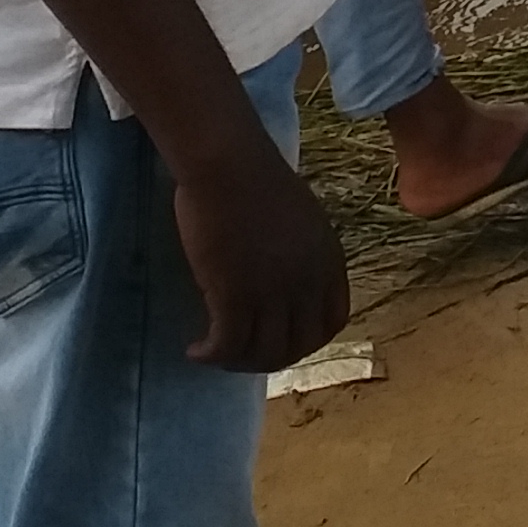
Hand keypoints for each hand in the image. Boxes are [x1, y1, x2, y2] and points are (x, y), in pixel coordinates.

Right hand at [170, 136, 350, 370]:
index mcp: (329, 262)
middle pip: (298, 346)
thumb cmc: (257, 180)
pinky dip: (210, 355)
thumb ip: (302, 255)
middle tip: (241, 354)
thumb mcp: (302, 221)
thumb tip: (284, 280)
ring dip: (237, 362)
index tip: (279, 339)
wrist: (229, 164)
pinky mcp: (234, 294)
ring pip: (263, 353)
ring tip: (215, 353)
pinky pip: (227, 345)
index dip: (306, 341)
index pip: (332, 322)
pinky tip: (195, 350)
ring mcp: (273, 292)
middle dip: (269, 359)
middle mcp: (308, 283)